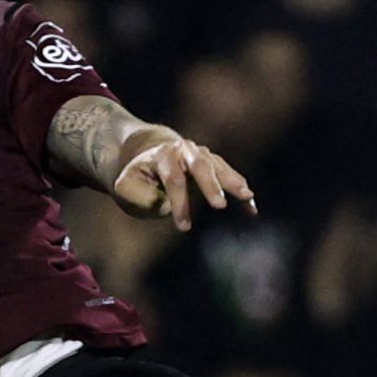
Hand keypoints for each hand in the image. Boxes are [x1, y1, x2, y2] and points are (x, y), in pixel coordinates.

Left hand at [108, 133, 256, 228]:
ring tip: (247, 197)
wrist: (148, 159)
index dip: (179, 203)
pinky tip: (251, 204)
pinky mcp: (212, 163)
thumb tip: (163, 205)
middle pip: (199, 165)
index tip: (184, 226)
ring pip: (218, 166)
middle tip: (219, 205)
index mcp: (161, 155)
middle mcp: (184, 150)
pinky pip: (229, 174)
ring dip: (232, 181)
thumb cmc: (137, 179)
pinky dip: (240, 187)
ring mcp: (201, 154)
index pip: (173, 179)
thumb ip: (139, 196)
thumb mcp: (125, 187)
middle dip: (210, 185)